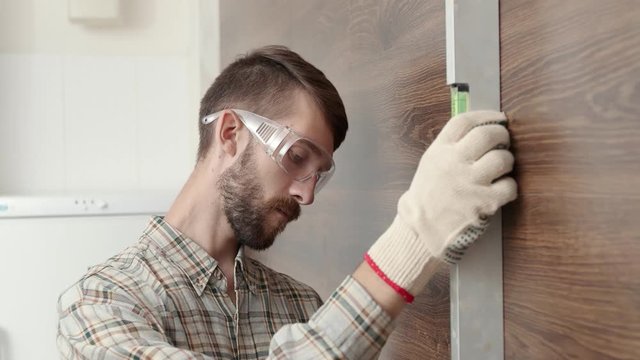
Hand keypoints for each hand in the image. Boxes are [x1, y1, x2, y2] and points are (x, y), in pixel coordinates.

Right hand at [365, 110, 516, 301]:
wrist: (422, 231)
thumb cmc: (428, 197)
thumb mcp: (430, 164)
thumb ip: (450, 147)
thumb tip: (480, 130)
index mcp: (439, 151)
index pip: (464, 121)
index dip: (485, 115)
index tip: (497, 118)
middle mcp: (454, 163)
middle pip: (487, 134)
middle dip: (502, 135)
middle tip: (503, 142)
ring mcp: (469, 182)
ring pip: (503, 158)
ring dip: (507, 162)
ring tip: (501, 169)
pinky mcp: (484, 202)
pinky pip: (510, 186)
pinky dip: (509, 187)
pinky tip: (501, 191)